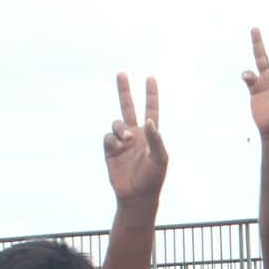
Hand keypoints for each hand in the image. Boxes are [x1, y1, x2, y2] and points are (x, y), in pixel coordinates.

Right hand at [104, 73, 166, 203]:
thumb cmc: (153, 178)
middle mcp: (135, 134)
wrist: (137, 195)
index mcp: (150, 135)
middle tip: (121, 74)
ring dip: (120, 128)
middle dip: (124, 91)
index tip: (151, 78)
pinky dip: (113, 140)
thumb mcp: (160, 158)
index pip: (151, 110)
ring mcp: (121, 142)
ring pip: (116, 123)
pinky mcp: (110, 150)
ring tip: (127, 139)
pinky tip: (119, 148)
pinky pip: (108, 137)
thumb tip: (150, 121)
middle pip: (128, 107)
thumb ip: (156, 139)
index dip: (151, 95)